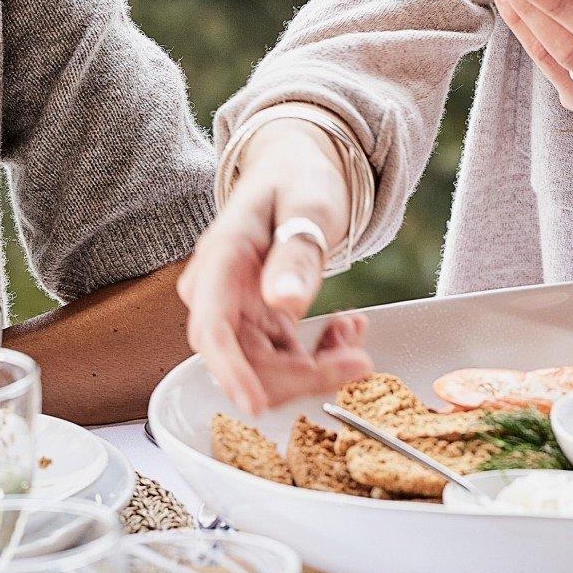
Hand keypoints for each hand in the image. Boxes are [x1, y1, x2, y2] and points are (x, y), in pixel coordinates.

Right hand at [178, 115, 372, 415]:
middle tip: (360, 361)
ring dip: (314, 366)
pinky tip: (347, 329)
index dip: (231, 372)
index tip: (256, 404)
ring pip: (264, 367)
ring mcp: (234, 310)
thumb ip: (296, 252)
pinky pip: (281, 357)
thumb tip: (284, 303)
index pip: (212, 328)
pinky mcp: (255, 320)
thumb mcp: (309, 204)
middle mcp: (217, 292)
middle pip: (243, 359)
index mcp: (221, 259)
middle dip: (300, 374)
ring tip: (357, 333)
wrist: (296, 168)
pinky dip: (317, 355)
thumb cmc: (299, 177)